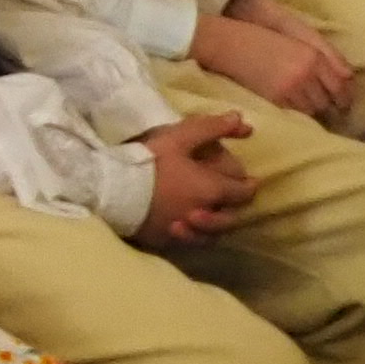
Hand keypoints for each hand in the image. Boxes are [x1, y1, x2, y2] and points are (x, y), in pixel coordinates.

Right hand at [140, 108, 255, 244]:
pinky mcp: (164, 241)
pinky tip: (183, 226)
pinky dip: (190, 235)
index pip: (241, 193)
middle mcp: (204, 215)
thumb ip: (213, 128)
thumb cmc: (150, 161)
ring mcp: (184, 232)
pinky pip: (186, 242)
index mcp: (211, 190)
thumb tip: (242, 120)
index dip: (249, 187)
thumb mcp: (181, 137)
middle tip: (231, 200)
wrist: (113, 191)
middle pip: (229, 219)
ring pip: (210, 235)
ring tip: (208, 215)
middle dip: (234, 209)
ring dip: (214, 225)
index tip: (251, 183)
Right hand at [191, 2, 350, 118]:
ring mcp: (290, 88)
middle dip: (329, 105)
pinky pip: (295, 113)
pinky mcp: (275, 99)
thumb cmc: (266, 38)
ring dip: (314, 110)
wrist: (233, 45)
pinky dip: (299, 113)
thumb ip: (329, 55)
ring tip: (310, 108)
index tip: (344, 103)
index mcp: (314, 56)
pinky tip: (295, 108)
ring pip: (312, 109)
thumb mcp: (301, 39)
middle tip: (328, 108)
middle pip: (327, 100)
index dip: (345, 97)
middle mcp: (306, 74)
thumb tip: (349, 77)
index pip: (341, 85)